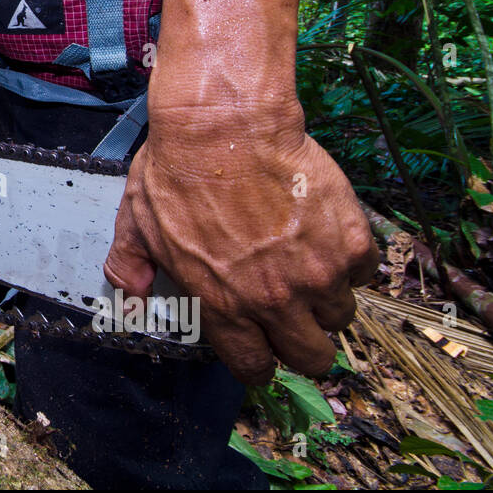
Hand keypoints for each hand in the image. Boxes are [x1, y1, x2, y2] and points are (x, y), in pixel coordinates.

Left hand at [102, 104, 380, 384]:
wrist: (226, 126)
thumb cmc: (177, 171)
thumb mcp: (137, 222)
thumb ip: (130, 266)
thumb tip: (130, 295)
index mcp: (222, 306)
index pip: (253, 366)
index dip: (259, 362)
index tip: (262, 348)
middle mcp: (273, 301)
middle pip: (311, 358)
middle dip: (303, 344)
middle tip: (295, 317)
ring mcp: (317, 274)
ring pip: (339, 316)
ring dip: (326, 299)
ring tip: (307, 267)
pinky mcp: (349, 244)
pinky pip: (362, 273)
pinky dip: (349, 261)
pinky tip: (325, 237)